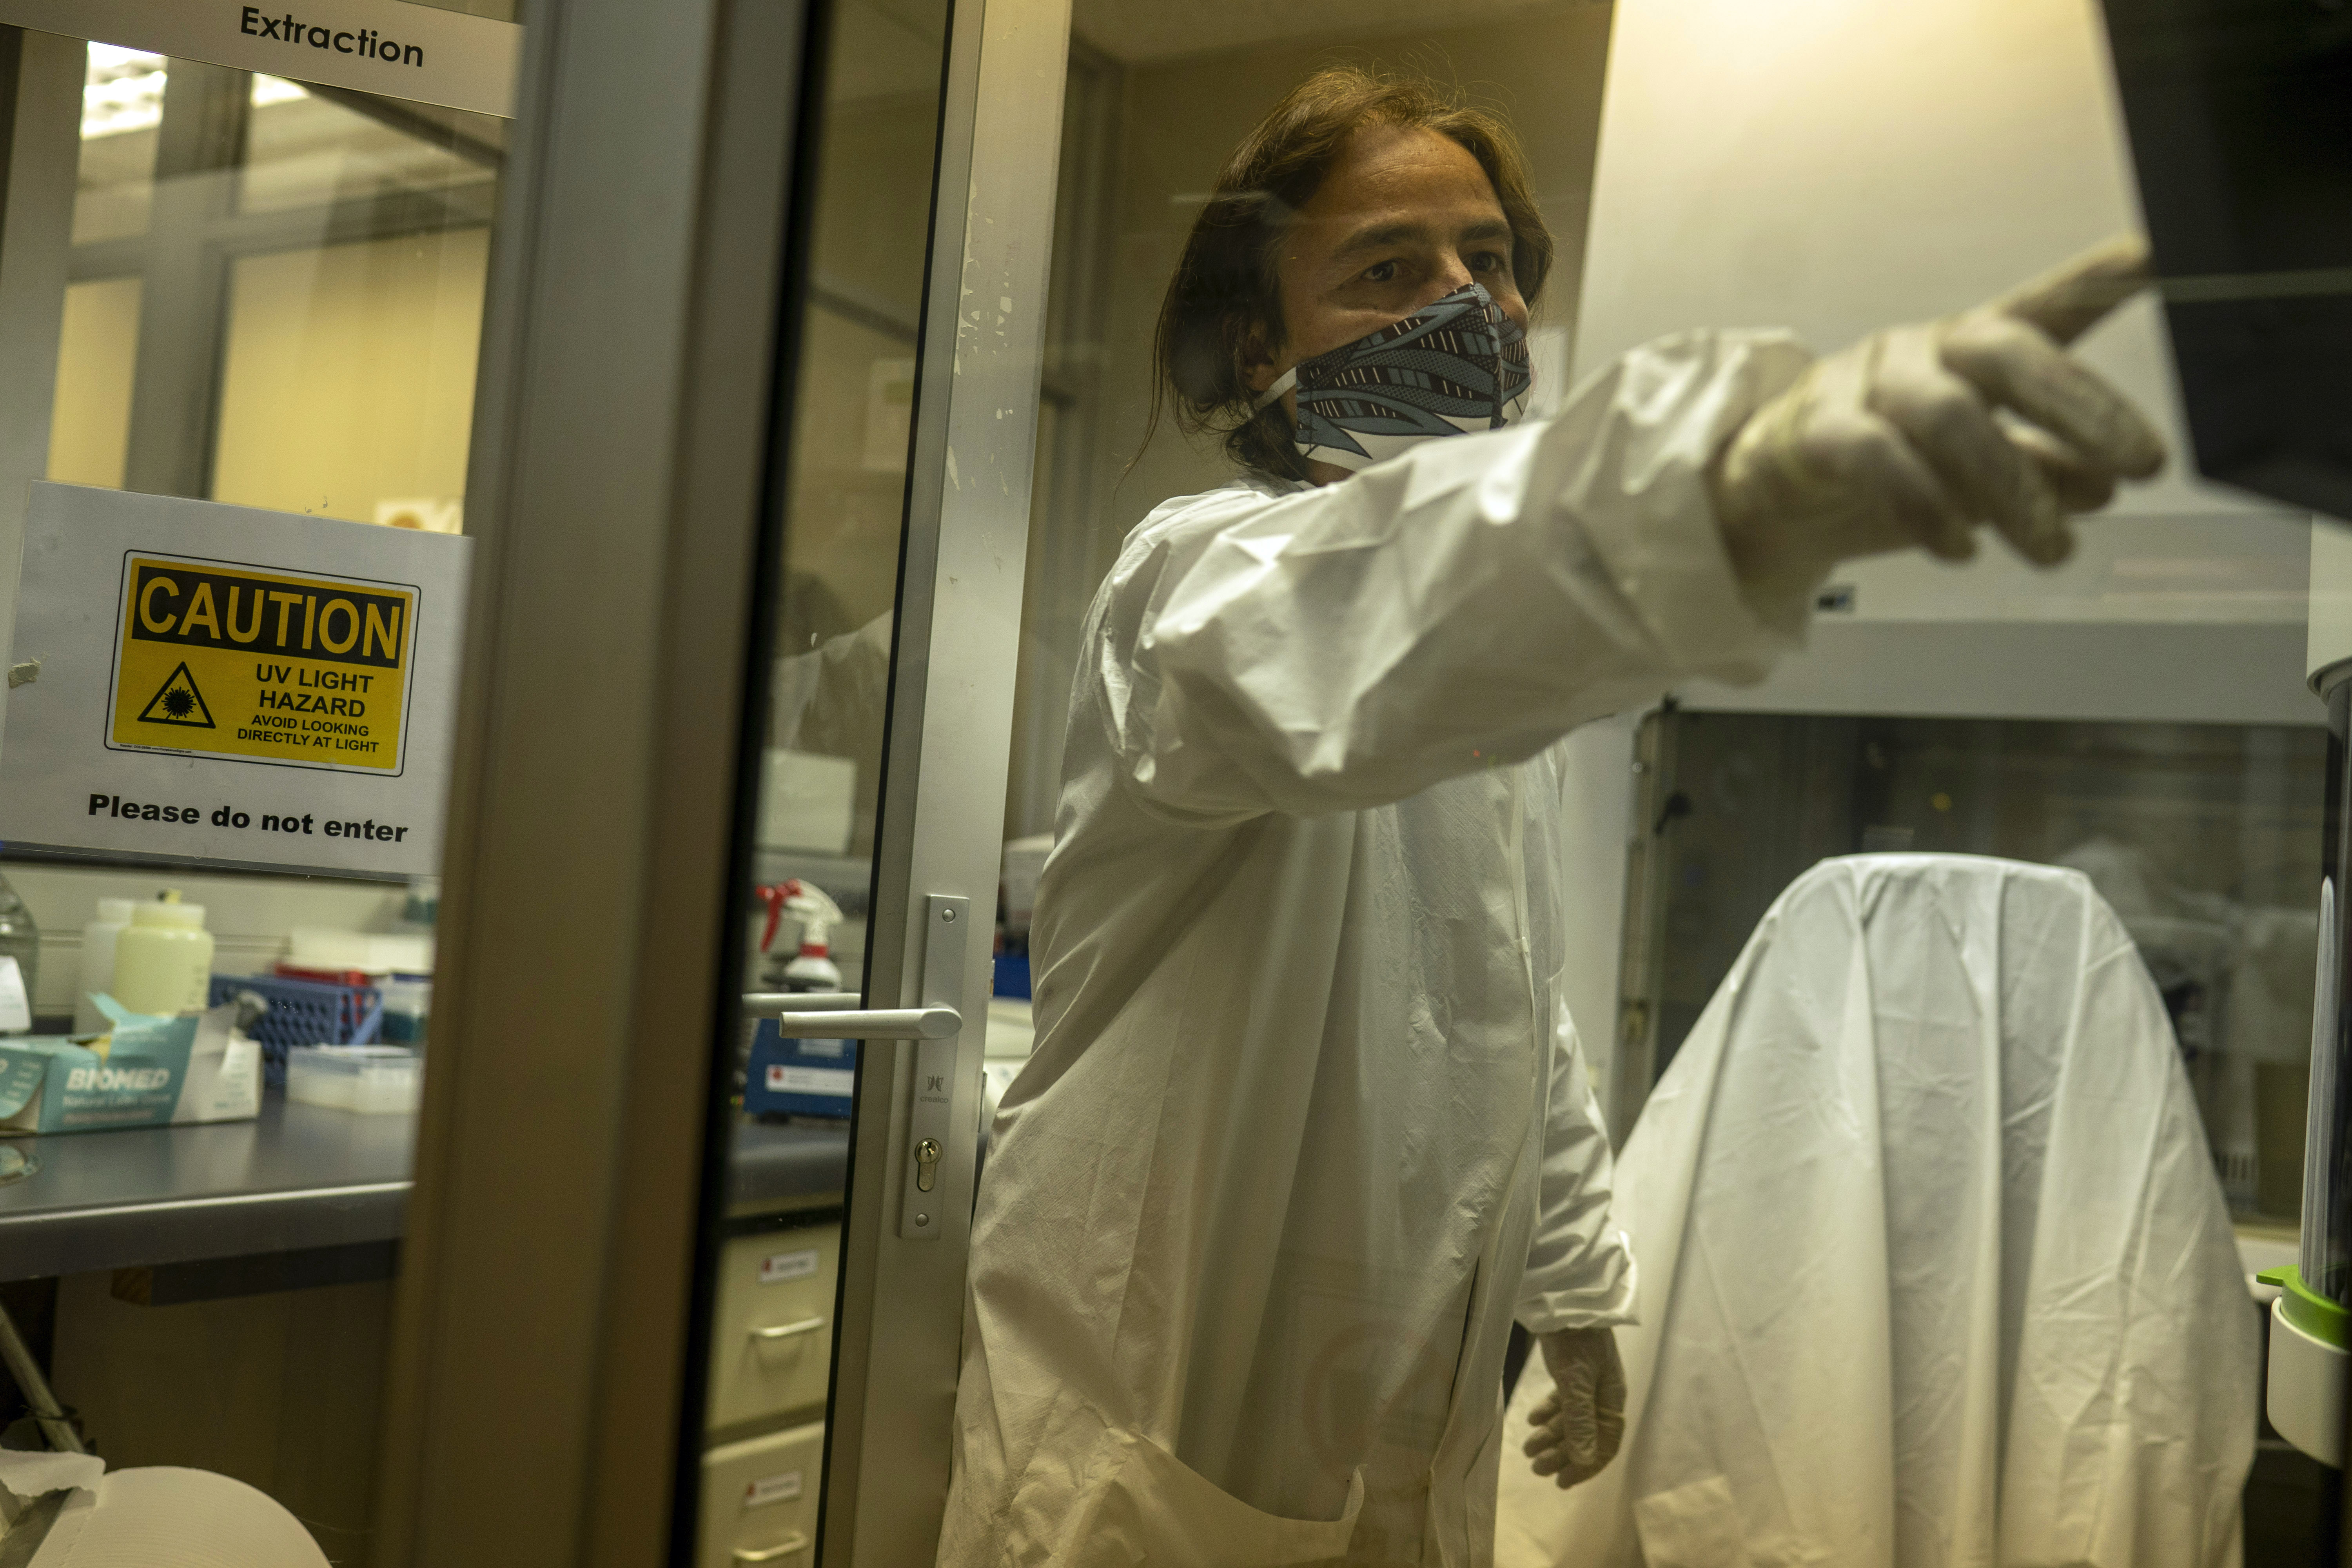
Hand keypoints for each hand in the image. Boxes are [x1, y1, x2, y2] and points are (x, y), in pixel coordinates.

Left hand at [1521, 1326, 1626, 1489]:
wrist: (1564, 1298)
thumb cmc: (1575, 1340)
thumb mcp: (1576, 1382)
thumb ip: (1580, 1421)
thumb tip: (1584, 1460)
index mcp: (1611, 1400)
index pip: (1604, 1444)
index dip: (1585, 1466)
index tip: (1562, 1482)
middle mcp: (1602, 1394)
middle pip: (1584, 1435)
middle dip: (1561, 1454)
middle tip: (1535, 1467)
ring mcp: (1586, 1381)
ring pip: (1570, 1418)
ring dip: (1550, 1435)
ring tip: (1527, 1447)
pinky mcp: (1570, 1369)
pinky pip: (1562, 1399)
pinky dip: (1547, 1412)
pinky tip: (1531, 1419)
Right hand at [1710, 235, 2166, 596]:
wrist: (1767, 497)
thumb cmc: (1883, 471)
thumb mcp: (1976, 477)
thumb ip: (2040, 473)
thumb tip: (2103, 487)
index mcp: (1974, 349)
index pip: (2046, 305)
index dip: (2102, 279)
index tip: (2162, 256)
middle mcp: (1926, 351)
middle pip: (2009, 353)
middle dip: (2084, 408)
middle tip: (2146, 465)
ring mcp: (1866, 384)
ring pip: (1950, 416)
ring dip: (2011, 487)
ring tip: (2052, 549)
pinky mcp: (1817, 430)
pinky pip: (1879, 460)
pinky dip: (1926, 507)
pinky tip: (1960, 548)